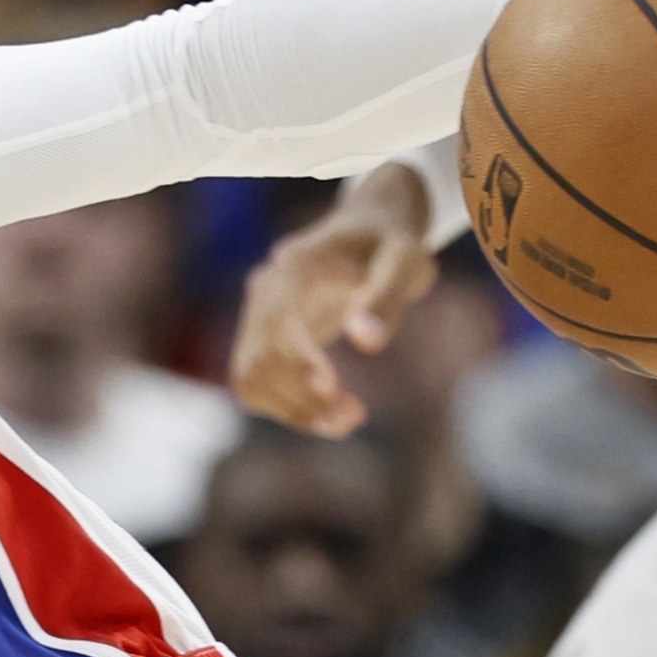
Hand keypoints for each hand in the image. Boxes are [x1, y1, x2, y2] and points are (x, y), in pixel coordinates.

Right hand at [228, 161, 438, 434]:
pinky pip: (253, 384)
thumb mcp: (405, 263)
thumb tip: (365, 342)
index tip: (331, 389)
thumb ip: (386, 299)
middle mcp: (266, 288)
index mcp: (297, 264)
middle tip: (353, 417)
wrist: (365, 235)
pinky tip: (324, 414)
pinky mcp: (258, 337)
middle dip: (302, 396)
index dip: (298, 358)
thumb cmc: (392, 248)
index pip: (279, 319)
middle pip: (261, 355)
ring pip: (251, 376)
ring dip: (292, 410)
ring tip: (346, 421)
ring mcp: (256, 313)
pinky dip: (284, 408)